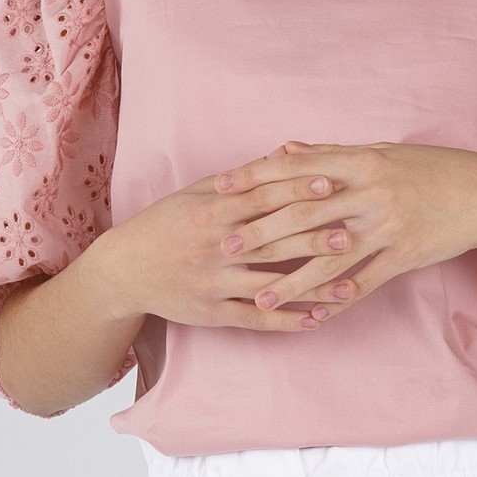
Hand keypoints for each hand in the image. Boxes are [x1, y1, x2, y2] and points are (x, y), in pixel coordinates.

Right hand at [96, 156, 351, 332]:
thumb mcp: (196, 191)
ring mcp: (214, 282)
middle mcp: (215, 246)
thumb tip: (284, 155)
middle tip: (354, 233)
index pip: (262, 198)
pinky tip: (316, 321)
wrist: (123, 271)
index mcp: (212, 210)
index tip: (332, 184)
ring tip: (349, 286)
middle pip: (272, 240)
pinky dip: (286, 320)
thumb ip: (241, 177)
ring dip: (311, 286)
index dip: (297, 190)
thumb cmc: (165, 222)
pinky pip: (254, 318)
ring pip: (270, 284)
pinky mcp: (211, 313)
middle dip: (314, 237)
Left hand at [213, 141, 476, 318]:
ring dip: (292, 280)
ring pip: (330, 256)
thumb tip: (283, 149)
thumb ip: (329, 153)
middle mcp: (370, 191)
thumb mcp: (380, 152)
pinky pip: (364, 282)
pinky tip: (311, 316)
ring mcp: (388, 225)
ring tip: (258, 297)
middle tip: (224, 245)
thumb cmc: (429, 168)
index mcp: (360, 160)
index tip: (220, 187)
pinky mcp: (405, 255)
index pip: (295, 168)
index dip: (256, 177)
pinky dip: (336, 300)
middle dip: (262, 230)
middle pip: (305, 213)